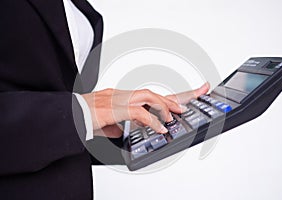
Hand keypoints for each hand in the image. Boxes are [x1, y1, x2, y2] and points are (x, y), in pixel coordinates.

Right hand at [82, 83, 209, 137]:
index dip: (168, 98)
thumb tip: (122, 131)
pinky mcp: (114, 108)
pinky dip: (151, 120)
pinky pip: (137, 112)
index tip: (186, 93)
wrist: (68, 115)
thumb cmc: (83, 117)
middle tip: (196, 94)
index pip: (149, 96)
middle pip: (153, 92)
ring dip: (165, 105)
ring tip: (177, 114)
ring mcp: (118, 100)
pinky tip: (159, 127)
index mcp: (122, 98)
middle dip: (175, 96)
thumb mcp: (105, 123)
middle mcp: (122, 96)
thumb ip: (116, 125)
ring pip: (148, 96)